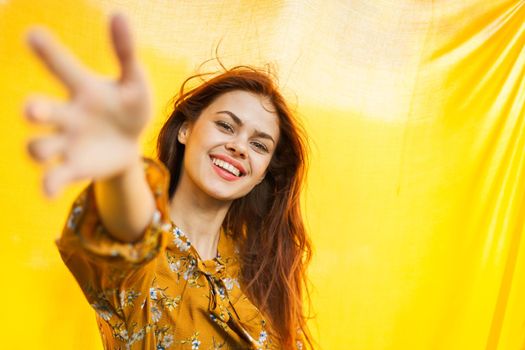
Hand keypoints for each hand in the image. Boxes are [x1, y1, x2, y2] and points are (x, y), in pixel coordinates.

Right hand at [24, 13, 151, 198]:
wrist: (129, 143)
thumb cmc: (128, 107)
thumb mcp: (134, 82)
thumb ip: (126, 52)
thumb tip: (119, 14)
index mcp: (82, 89)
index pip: (61, 67)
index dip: (48, 51)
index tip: (34, 35)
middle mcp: (66, 114)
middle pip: (40, 110)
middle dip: (35, 110)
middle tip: (35, 109)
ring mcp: (66, 142)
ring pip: (39, 146)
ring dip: (39, 148)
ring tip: (47, 153)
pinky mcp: (72, 167)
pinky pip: (53, 177)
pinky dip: (48, 184)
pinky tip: (48, 192)